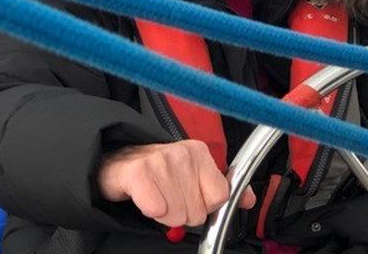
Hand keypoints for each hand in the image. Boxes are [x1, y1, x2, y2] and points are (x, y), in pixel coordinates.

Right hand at [97, 140, 255, 226]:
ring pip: (177, 214)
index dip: (204, 205)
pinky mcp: (139, 172)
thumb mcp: (194, 176)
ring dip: (165, 214)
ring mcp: (161, 160)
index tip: (189, 196)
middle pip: (198, 210)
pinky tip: (145, 198)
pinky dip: (151, 210)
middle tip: (168, 196)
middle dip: (182, 212)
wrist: (119, 164)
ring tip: (156, 196)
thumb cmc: (159, 174)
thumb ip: (222, 188)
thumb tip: (249, 200)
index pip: (220, 196)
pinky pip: (157, 209)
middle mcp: (183, 152)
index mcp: (200, 152)